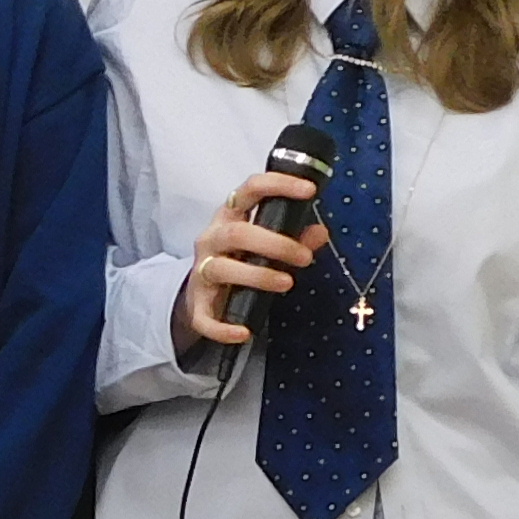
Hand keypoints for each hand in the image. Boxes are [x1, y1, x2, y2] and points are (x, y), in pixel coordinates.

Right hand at [176, 175, 321, 357]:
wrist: (202, 295)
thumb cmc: (241, 260)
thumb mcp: (268, 243)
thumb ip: (295, 236)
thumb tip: (321, 232)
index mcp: (231, 216)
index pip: (251, 190)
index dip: (279, 185)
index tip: (309, 191)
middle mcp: (213, 238)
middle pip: (237, 233)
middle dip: (274, 243)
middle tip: (305, 257)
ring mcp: (202, 270)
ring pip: (222, 268)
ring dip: (257, 276)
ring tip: (287, 283)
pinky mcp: (197, 304)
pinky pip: (205, 318)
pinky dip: (223, 327)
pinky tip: (244, 332)